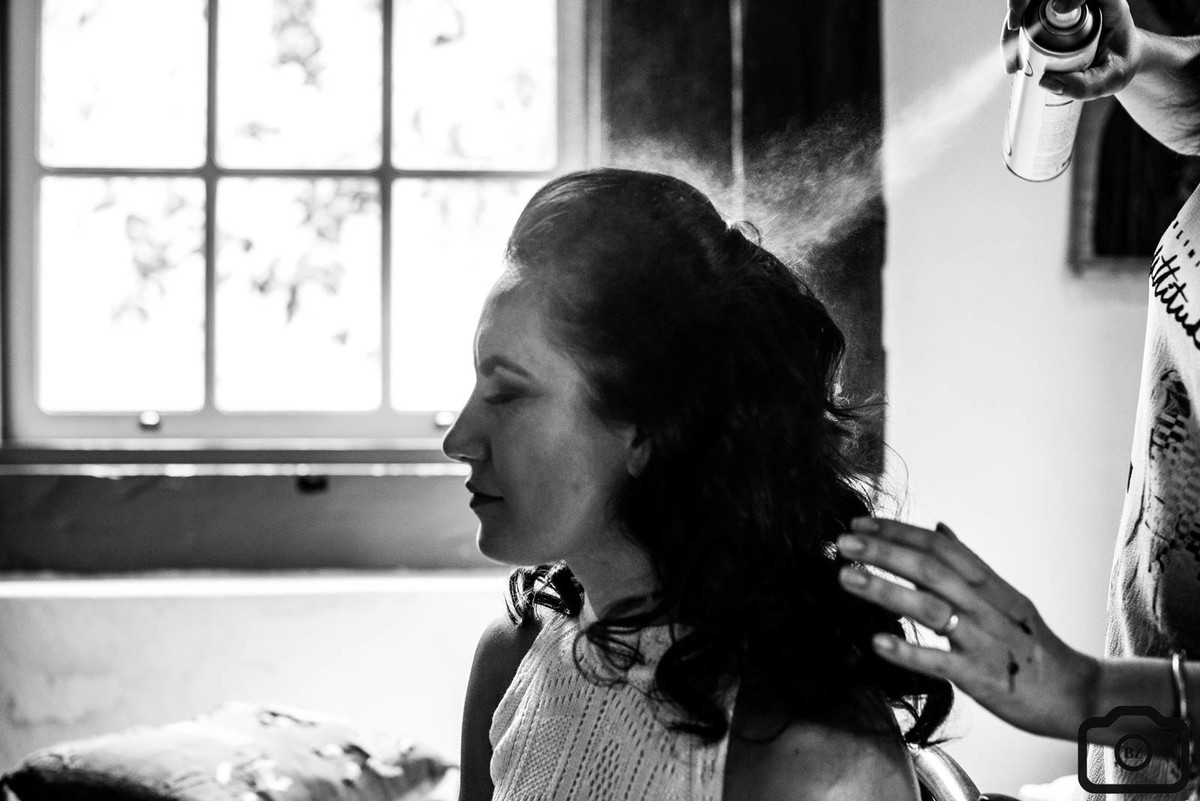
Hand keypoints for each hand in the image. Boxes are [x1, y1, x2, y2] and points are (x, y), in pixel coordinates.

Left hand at [836, 518, 1100, 740]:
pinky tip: (876, 641)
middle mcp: (987, 608)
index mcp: (991, 586)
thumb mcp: (1006, 597)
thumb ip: (969, 564)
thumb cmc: (1032, 646)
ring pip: (932, 610)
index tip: (860, 522)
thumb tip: (939, 528)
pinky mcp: (983, 678)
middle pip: (932, 571)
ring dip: (886, 591)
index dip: (899, 532)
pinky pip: (941, 662)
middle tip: (843, 542)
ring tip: (846, 578)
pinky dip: (909, 651)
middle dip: (885, 552)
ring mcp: (985, 642)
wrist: (1078, 695)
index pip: (940, 548)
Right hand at [1001, 0, 1145, 98]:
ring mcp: (1060, 8)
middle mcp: (1081, 2)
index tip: (1058, 9)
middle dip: (1022, 3)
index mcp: (1106, 5)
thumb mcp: (1111, 79)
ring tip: (1011, 58)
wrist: (1117, 62)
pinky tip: (1011, 59)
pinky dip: (1011, 35)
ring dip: (1012, 24)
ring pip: (1030, 5)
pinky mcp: (1046, 18)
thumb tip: (1045, 83)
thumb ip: (1086, 84)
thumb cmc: (1118, 65)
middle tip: (1013, 26)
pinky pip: (1024, 18)